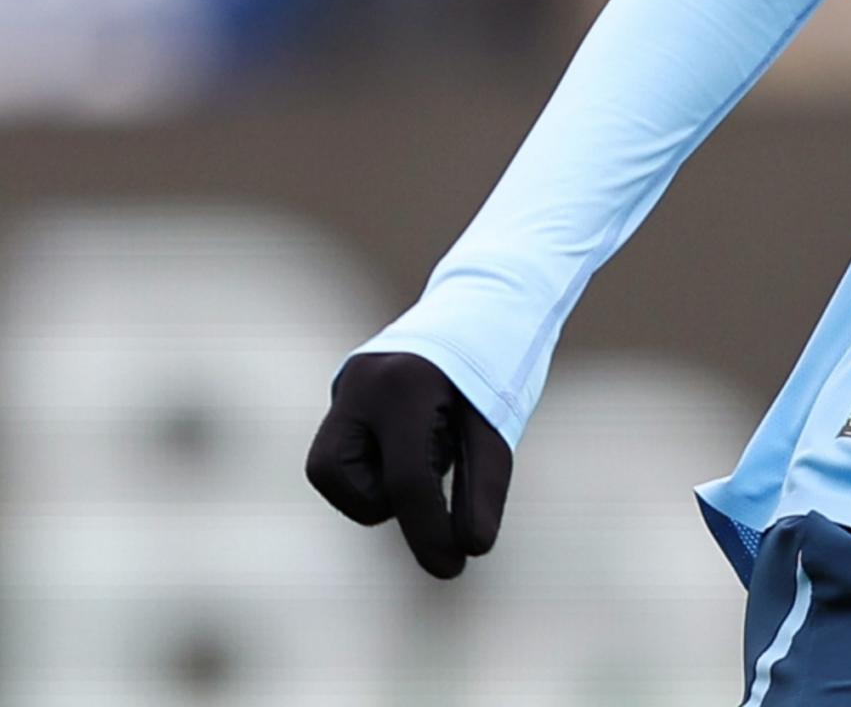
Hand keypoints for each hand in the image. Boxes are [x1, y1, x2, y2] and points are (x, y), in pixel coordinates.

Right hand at [303, 352, 512, 577]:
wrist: (482, 304)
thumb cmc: (497, 363)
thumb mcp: (497, 423)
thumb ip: (485, 486)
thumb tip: (473, 550)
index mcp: (403, 385)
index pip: (407, 480)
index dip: (429, 533)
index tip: (454, 568)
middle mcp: (360, 383)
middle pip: (341, 479)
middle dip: (385, 497)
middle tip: (437, 471)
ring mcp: (344, 386)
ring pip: (331, 470)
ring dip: (380, 481)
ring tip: (428, 446)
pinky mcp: (341, 396)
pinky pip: (341, 455)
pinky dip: (377, 465)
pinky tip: (415, 439)